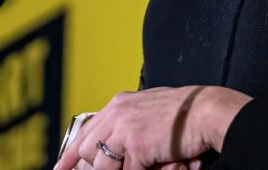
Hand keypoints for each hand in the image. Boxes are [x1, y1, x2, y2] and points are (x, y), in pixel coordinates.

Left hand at [54, 86, 250, 169]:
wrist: (207, 111)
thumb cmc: (186, 112)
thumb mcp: (150, 108)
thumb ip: (130, 121)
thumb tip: (116, 142)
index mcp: (120, 103)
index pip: (87, 130)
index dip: (71, 153)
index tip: (60, 168)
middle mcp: (118, 113)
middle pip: (88, 149)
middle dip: (91, 167)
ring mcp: (126, 129)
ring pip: (102, 166)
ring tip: (132, 166)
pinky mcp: (137, 146)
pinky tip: (153, 167)